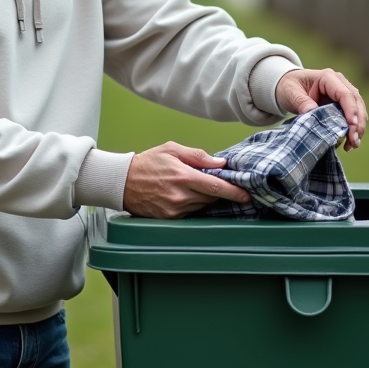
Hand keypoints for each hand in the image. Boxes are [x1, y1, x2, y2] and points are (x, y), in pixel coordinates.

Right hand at [122, 142, 251, 218]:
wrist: (121, 182)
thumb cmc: (147, 163)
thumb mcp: (171, 150)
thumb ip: (197, 155)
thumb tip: (219, 163)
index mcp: (183, 176)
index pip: (216, 187)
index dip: (234, 192)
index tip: (247, 195)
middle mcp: (180, 196)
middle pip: (211, 198)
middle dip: (218, 192)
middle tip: (216, 183)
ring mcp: (174, 209)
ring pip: (202, 206)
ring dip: (204, 198)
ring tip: (193, 186)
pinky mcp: (169, 218)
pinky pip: (190, 212)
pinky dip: (192, 204)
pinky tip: (184, 195)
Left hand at [275, 68, 368, 150]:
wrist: (287, 86)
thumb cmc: (289, 87)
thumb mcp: (290, 93)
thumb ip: (302, 102)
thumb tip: (312, 114)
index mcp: (328, 78)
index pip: (345, 94)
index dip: (351, 110)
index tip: (352, 126)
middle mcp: (339, 83)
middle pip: (356, 102)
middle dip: (358, 123)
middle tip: (354, 141)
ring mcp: (342, 93)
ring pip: (358, 110)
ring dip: (358, 128)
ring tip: (353, 145)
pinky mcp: (342, 104)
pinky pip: (352, 116)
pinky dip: (353, 129)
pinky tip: (349, 142)